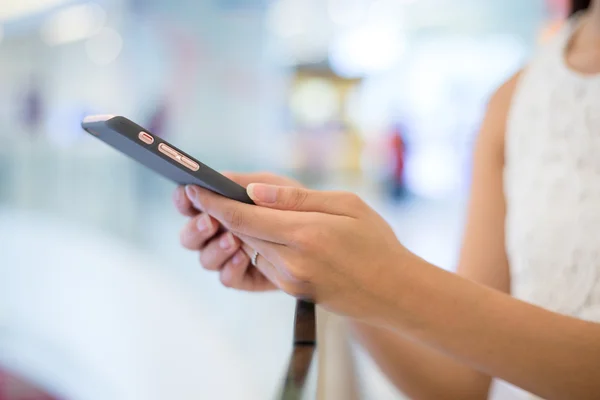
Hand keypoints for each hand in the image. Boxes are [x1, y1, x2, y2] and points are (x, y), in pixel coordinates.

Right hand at [173, 172, 302, 291]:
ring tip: (234, 239)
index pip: (189, 204)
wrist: (323, 234)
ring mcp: (229, 257)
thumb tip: (221, 180)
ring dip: (215, 249)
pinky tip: (244, 257)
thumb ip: (247, 182)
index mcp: (218, 206)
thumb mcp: (274, 185)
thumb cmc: (294, 202)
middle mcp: (217, 234)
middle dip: (196, 229)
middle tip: (211, 222)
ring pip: (206, 260)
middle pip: (189, 237)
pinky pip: (228, 279)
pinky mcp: (245, 277)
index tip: (188, 193)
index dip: (184, 199)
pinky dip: (232, 268)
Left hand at [184, 182, 413, 319]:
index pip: (242, 216)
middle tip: (210, 193)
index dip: (213, 202)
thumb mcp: (347, 204)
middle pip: (239, 233)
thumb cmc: (377, 242)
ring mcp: (289, 280)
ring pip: (249, 248)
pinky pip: (265, 263)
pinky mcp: (292, 291)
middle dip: (222, 213)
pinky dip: (260, 245)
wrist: (396, 292)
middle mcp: (290, 261)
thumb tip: (252, 192)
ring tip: (244, 210)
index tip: (193, 189)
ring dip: (241, 230)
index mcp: (304, 233)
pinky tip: (273, 233)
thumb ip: (296, 198)